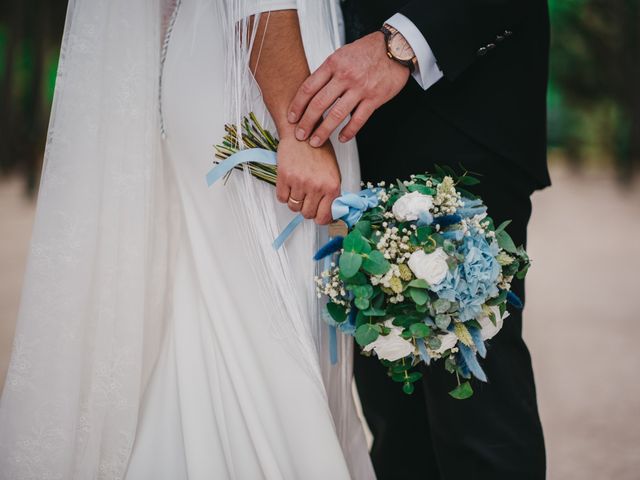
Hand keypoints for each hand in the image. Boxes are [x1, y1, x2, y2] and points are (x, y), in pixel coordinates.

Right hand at [275, 134, 340, 224]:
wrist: (303, 131)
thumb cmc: (318, 150)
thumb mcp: (333, 172)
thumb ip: (332, 193)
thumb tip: (330, 212)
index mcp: (332, 186)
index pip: (324, 217)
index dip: (320, 219)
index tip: (319, 217)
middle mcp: (316, 186)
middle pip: (308, 214)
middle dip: (307, 209)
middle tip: (308, 199)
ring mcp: (300, 182)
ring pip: (294, 207)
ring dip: (296, 201)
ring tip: (299, 188)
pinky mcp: (284, 177)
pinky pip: (282, 198)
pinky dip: (285, 194)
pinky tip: (290, 184)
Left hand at [287, 31, 410, 147]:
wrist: (395, 47)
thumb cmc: (368, 51)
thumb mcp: (342, 54)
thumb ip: (328, 71)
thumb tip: (313, 90)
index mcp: (333, 64)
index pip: (309, 88)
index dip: (297, 105)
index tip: (292, 117)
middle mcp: (345, 76)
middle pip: (319, 104)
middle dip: (306, 122)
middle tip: (300, 134)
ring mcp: (360, 88)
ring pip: (336, 114)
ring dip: (323, 131)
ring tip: (315, 141)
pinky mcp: (374, 98)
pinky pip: (358, 119)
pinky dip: (349, 131)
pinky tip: (342, 138)